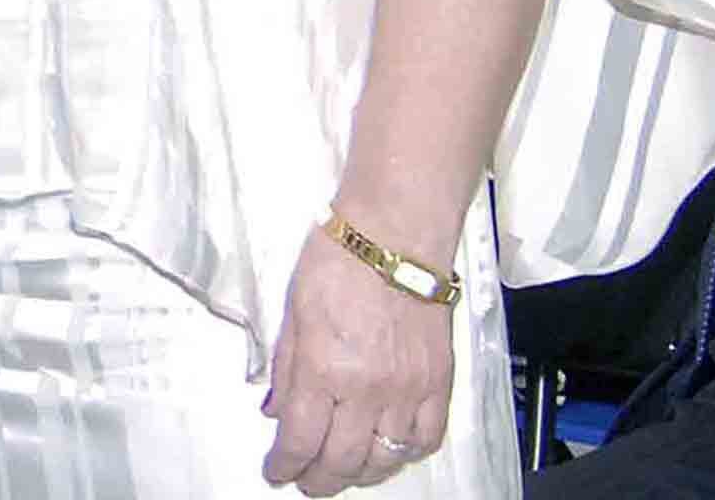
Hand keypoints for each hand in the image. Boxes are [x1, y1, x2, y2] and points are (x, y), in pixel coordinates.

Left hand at [262, 223, 455, 492]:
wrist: (394, 237)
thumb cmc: (337, 262)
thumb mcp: (291, 315)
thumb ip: (286, 370)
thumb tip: (277, 411)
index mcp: (323, 370)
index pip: (300, 440)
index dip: (284, 464)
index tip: (276, 470)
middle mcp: (367, 390)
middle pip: (342, 461)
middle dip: (319, 480)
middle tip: (306, 480)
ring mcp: (408, 390)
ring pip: (386, 460)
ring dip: (361, 474)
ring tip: (343, 471)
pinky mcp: (438, 384)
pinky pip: (427, 438)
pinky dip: (407, 455)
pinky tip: (389, 451)